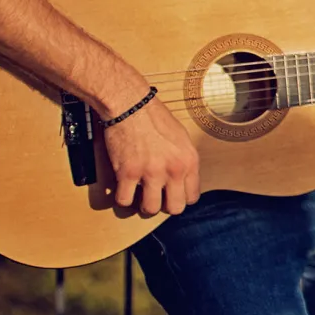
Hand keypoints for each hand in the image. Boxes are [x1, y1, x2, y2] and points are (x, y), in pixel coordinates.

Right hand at [100, 90, 201, 216]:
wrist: (131, 105)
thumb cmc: (155, 117)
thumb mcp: (181, 139)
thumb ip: (183, 160)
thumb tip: (183, 179)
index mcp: (189, 161)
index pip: (192, 197)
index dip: (180, 198)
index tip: (172, 195)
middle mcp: (173, 170)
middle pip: (175, 208)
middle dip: (164, 207)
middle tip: (156, 198)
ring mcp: (150, 172)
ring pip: (150, 209)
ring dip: (143, 206)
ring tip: (139, 196)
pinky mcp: (127, 172)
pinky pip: (124, 200)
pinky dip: (122, 199)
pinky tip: (123, 190)